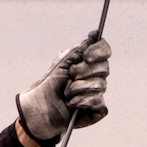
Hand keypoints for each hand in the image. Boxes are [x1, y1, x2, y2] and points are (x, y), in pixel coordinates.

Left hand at [16, 31, 110, 145]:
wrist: (41, 108)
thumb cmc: (50, 85)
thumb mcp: (62, 63)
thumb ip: (78, 50)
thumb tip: (93, 36)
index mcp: (89, 63)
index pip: (105, 51)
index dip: (99, 51)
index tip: (86, 56)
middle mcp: (96, 77)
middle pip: (104, 68)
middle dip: (83, 71)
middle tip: (70, 75)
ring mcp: (98, 93)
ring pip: (99, 85)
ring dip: (77, 88)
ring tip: (66, 93)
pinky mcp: (98, 109)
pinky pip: (97, 102)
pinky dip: (81, 101)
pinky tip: (72, 104)